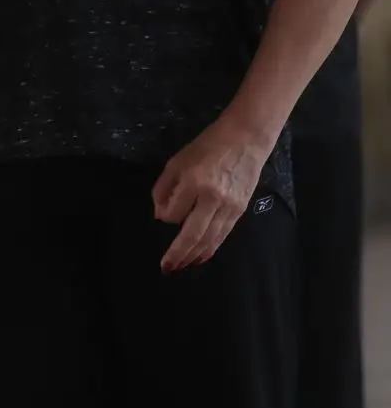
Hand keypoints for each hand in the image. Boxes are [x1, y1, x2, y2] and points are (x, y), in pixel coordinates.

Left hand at [151, 114, 274, 271]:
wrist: (246, 139)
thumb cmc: (207, 146)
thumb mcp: (177, 160)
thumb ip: (164, 187)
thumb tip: (160, 215)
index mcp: (194, 182)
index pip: (173, 213)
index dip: (165, 216)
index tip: (164, 212)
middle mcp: (213, 198)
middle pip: (193, 234)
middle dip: (178, 254)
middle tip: (166, 268)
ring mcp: (230, 206)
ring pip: (210, 239)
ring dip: (194, 256)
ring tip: (181, 266)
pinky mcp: (241, 211)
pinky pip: (223, 235)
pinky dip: (211, 248)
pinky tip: (201, 256)